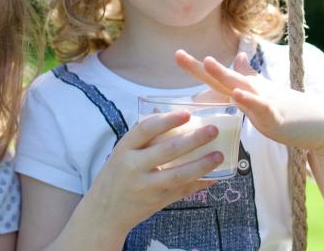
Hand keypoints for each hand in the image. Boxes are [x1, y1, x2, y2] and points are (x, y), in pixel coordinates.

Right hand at [85, 111, 222, 234]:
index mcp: (124, 149)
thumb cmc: (115, 175)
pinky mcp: (157, 202)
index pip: (146, 129)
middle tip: (212, 130)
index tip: (187, 113)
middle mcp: (134, 167)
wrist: (104, 211)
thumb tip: (162, 112)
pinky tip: (214, 176)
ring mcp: (146, 186)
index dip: (167, 120)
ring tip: (218, 154)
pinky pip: (182, 191)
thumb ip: (141, 137)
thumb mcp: (120, 153)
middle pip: (168, 150)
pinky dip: (199, 183)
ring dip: (202, 164)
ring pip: (178, 174)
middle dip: (193, 139)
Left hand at [175, 49, 323, 154]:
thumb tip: (236, 56)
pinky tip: (237, 94)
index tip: (176, 54)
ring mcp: (261, 99)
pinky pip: (259, 106)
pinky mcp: (274, 114)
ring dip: (222, 73)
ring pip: (238, 85)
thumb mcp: (262, 90)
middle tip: (177, 55)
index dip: (195, 66)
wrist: (317, 123)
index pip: (213, 76)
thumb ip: (247, 75)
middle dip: (198, 67)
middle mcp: (249, 89)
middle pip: (219, 76)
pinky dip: (249, 100)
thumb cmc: (286, 107)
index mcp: (242, 87)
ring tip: (207, 61)